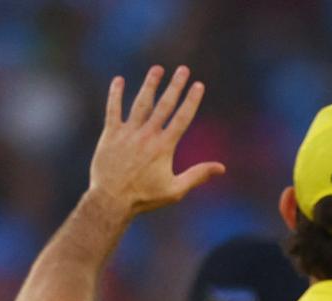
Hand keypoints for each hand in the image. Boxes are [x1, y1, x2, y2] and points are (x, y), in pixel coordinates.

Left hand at [89, 65, 224, 216]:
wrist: (111, 200)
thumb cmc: (145, 197)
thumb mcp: (176, 190)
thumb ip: (198, 175)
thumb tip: (221, 168)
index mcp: (164, 147)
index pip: (182, 118)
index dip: (191, 100)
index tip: (198, 85)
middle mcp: (147, 135)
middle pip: (164, 105)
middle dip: (175, 85)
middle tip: (183, 69)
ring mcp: (128, 133)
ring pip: (141, 103)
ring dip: (150, 84)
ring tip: (157, 69)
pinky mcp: (110, 134)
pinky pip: (113, 109)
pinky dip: (115, 94)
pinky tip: (119, 80)